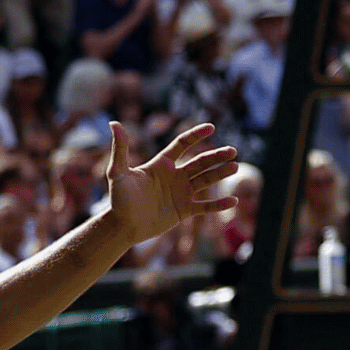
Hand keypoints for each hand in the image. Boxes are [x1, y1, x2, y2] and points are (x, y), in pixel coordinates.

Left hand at [97, 119, 237, 245]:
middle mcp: (174, 176)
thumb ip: (121, 149)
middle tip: (232, 151)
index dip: (196, 135)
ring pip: (205, 180)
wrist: (123, 226)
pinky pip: (205, 206)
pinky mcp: (184, 210)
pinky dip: (218, 204)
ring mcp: (181, 193)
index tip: (211, 127)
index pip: (182, 145)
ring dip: (220, 174)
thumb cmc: (119, 199)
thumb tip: (114, 123)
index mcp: (161, 165)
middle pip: (200, 162)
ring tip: (235, 167)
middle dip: (216, 156)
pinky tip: (233, 201)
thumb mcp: (118, 172)